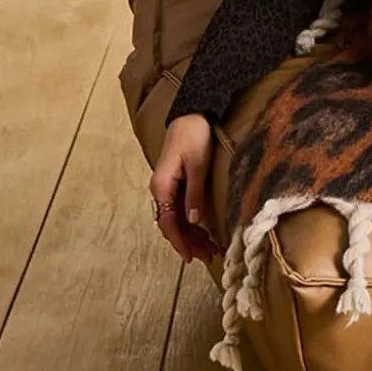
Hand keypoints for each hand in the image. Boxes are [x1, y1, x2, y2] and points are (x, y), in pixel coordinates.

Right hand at [148, 113, 217, 262]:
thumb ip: (194, 193)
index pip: (167, 222)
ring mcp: (169, 187)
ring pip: (177, 219)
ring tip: (210, 249)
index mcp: (162, 186)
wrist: (192, 113)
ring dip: (192, 235)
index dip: (180, 241)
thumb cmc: (194, 135)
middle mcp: (161, 190)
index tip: (191, 256)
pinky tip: (204, 231)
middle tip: (208, 257)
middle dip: (189, 242)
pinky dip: (193, 223)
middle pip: (172, 224)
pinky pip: (182, 209)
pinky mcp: (177, 184)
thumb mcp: (197, 165)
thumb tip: (194, 221)